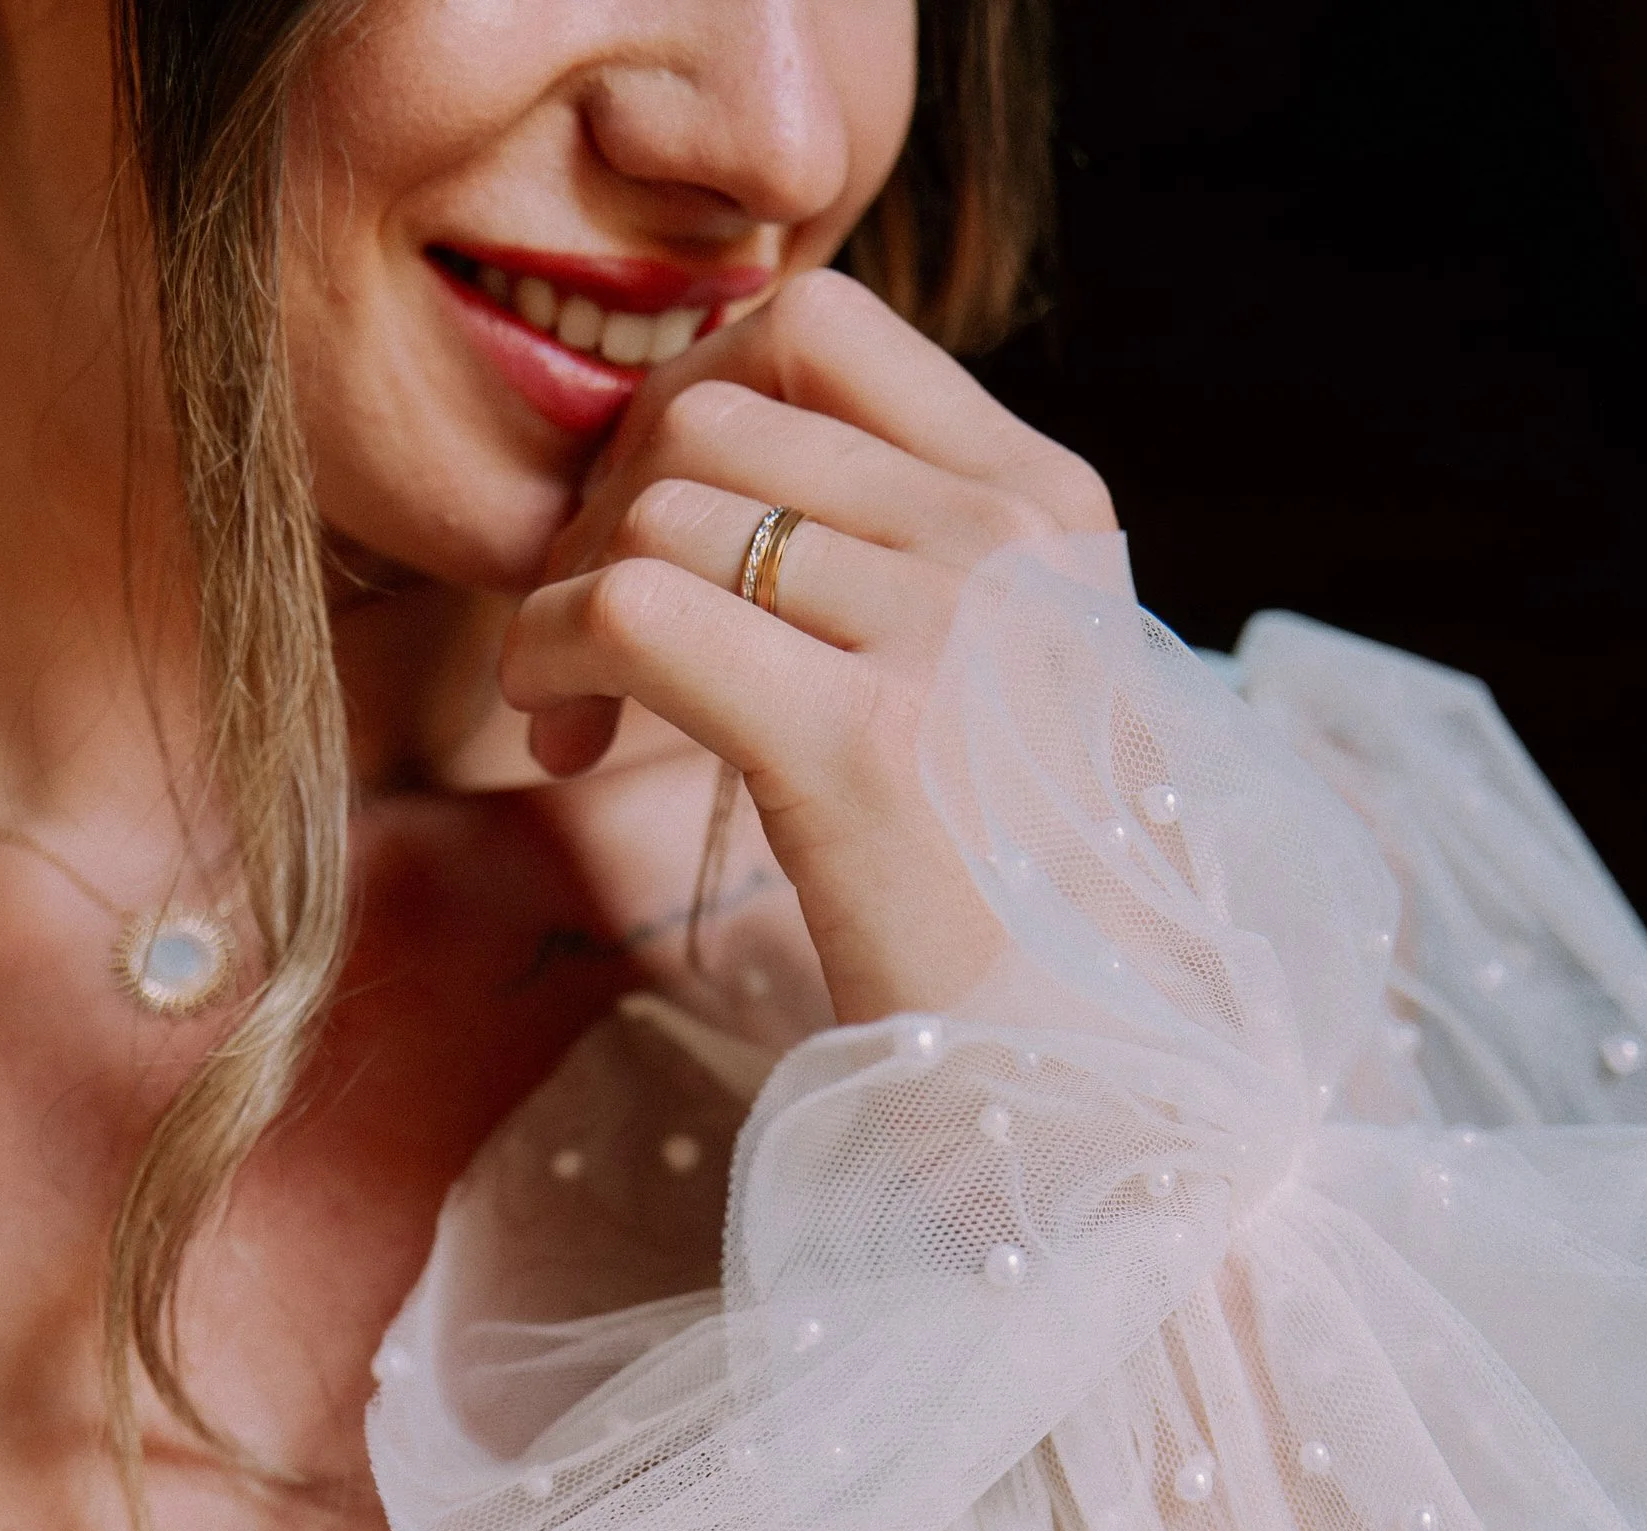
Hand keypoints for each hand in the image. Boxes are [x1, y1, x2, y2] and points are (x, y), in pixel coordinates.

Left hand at [497, 269, 1113, 1022]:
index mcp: (1049, 506)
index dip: (684, 411)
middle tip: (583, 656)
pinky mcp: (861, 739)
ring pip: (657, 512)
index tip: (652, 539)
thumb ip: (897, 571)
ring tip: (573, 724)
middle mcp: (1008, 539)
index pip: (814, 330)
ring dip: (563, 606)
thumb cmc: (1019, 920)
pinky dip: (550, 657)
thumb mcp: (994, 696)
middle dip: (603, 519)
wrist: (1097, 1084)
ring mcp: (947, 628)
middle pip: (710, 417)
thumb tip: (697, 484)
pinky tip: (557, 737)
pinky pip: (630, 612)